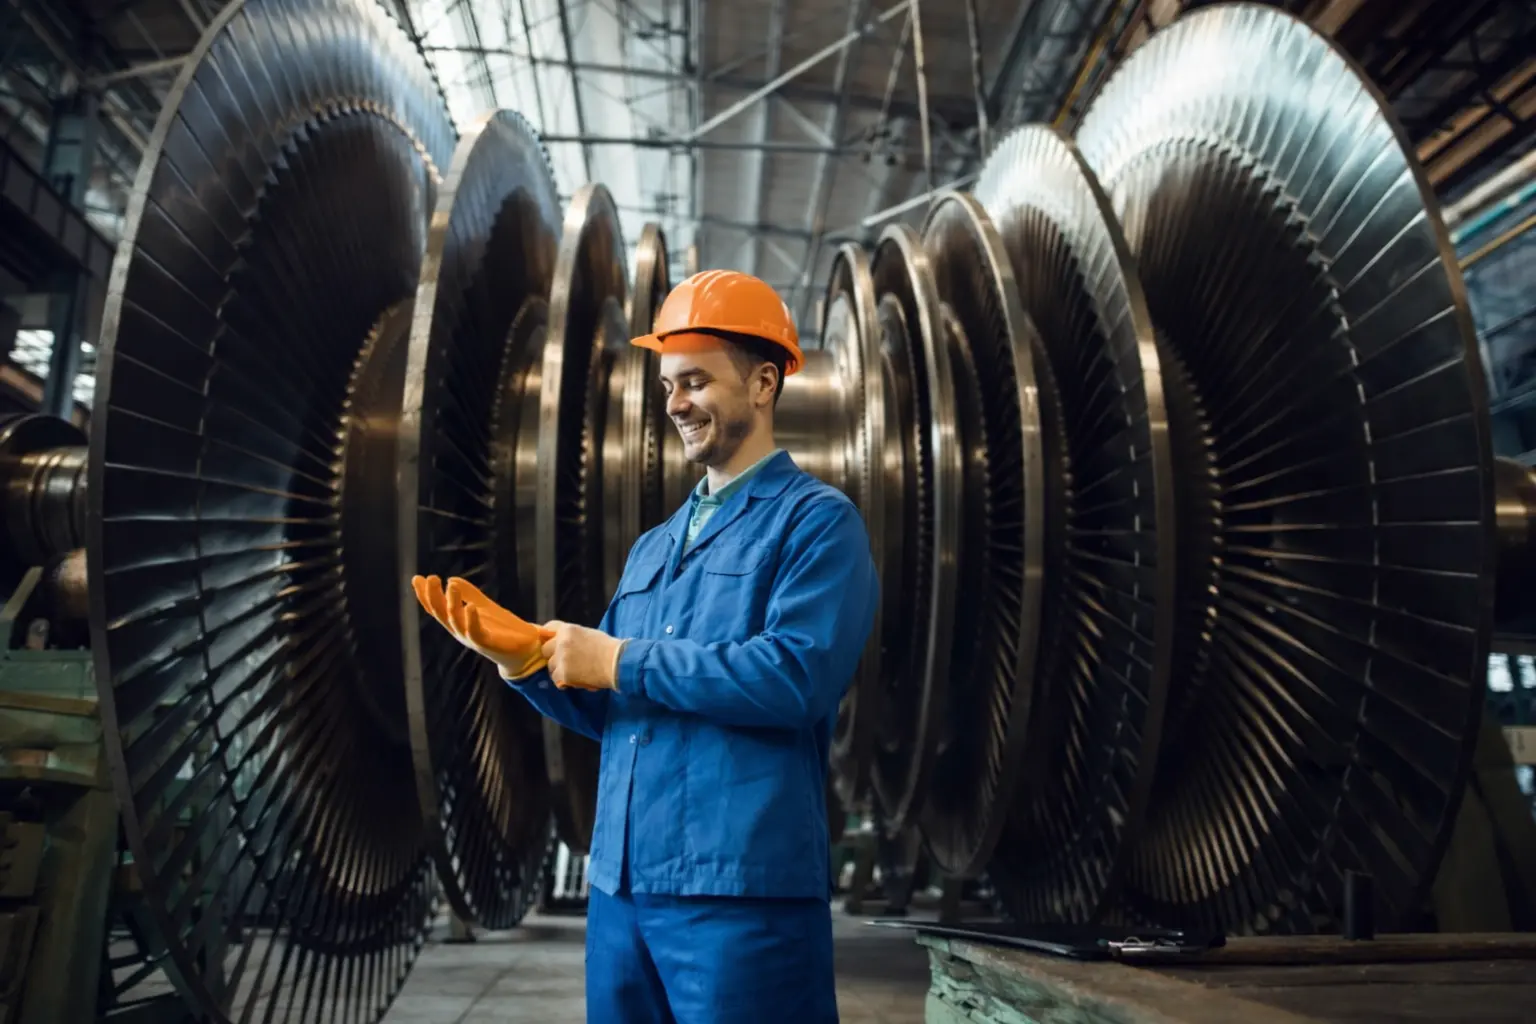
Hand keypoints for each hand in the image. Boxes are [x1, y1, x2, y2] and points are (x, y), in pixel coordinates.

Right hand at [410, 574, 553, 679]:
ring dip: (452, 603)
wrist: (524, 648)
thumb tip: (451, 579)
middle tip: (431, 578)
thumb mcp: (483, 606)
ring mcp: (471, 638)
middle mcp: (460, 631)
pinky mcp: (486, 643)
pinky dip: (471, 619)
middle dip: (433, 596)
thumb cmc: (501, 629)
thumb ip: (469, 593)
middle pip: (441, 613)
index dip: (425, 594)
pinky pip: (475, 631)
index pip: (436, 607)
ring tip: (450, 586)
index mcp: (457, 622)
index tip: (416, 578)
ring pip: (455, 621)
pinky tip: (470, 606)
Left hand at [541, 622, 626, 691]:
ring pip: (550, 666)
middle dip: (553, 655)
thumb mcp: (588, 634)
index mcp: (568, 629)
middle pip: (545, 649)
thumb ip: (572, 637)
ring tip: (574, 672)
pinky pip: (556, 679)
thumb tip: (562, 643)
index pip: (548, 628)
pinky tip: (574, 680)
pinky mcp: (563, 674)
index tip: (549, 643)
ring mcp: (561, 658)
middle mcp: (561, 642)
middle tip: (565, 661)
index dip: (548, 636)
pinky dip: (563, 681)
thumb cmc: (608, 648)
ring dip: (559, 669)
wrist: (617, 663)